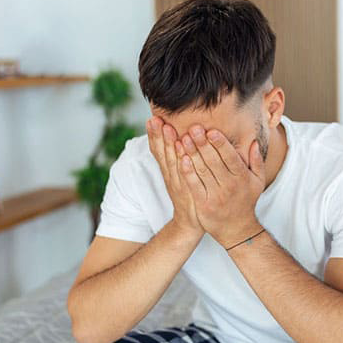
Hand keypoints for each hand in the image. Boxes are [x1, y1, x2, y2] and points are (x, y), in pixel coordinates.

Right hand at [146, 116, 202, 235]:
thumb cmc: (188, 196)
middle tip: (156, 119)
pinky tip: (183, 155)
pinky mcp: (189, 192)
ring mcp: (179, 184)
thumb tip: (177, 139)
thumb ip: (178, 159)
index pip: (158, 150)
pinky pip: (186, 177)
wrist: (190, 224)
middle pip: (162, 153)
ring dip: (169, 146)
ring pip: (173, 162)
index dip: (154, 135)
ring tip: (168, 129)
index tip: (152, 118)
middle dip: (159, 136)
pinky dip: (184, 166)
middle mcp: (171, 176)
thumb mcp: (180, 176)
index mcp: (168, 171)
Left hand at [177, 125, 265, 247]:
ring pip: (202, 171)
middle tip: (193, 128)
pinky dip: (188, 172)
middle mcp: (230, 186)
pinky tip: (181, 159)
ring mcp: (216, 196)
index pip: (230, 157)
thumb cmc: (246, 201)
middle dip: (203, 144)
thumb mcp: (258, 182)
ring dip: (192, 153)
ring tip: (183, 138)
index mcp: (242, 177)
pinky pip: (194, 185)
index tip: (211, 131)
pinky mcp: (203, 204)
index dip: (220, 143)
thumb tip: (254, 142)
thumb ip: (257, 161)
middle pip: (214, 161)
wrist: (236, 229)